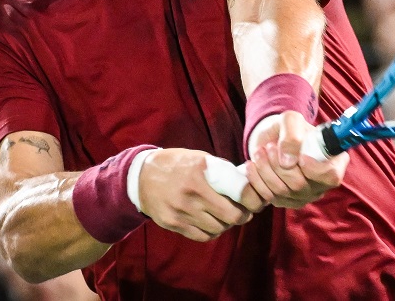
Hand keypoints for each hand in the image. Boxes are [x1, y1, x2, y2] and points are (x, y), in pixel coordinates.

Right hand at [136, 148, 262, 241]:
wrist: (141, 176)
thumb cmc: (177, 164)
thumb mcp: (200, 158)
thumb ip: (222, 170)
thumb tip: (248, 182)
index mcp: (201, 171)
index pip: (239, 190)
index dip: (252, 199)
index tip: (254, 201)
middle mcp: (192, 192)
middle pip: (231, 216)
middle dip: (242, 216)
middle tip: (243, 212)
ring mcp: (181, 210)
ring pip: (218, 228)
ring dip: (226, 225)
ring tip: (225, 216)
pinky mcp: (173, 223)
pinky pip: (202, 236)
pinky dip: (212, 232)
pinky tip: (211, 223)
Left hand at [244, 111, 348, 208]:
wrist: (274, 139)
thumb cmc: (289, 129)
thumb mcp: (291, 121)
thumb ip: (292, 135)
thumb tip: (288, 161)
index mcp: (333, 162)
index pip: (331, 176)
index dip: (314, 170)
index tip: (300, 157)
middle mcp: (321, 183)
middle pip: (301, 186)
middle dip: (279, 166)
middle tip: (269, 147)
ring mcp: (304, 195)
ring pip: (283, 192)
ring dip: (265, 170)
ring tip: (259, 152)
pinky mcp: (286, 201)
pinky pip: (269, 198)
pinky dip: (257, 180)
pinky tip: (252, 165)